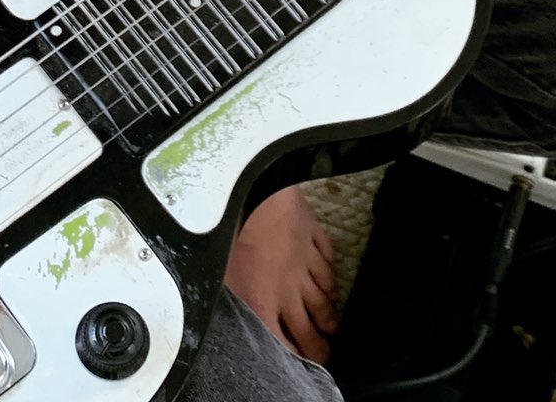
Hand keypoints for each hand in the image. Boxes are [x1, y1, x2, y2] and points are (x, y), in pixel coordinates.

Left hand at [225, 186, 339, 362]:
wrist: (256, 193)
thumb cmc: (233, 231)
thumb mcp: (223, 273)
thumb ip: (234, 298)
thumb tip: (230, 315)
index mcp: (262, 301)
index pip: (285, 343)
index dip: (296, 357)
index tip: (300, 362)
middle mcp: (288, 290)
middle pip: (311, 329)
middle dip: (320, 346)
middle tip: (323, 351)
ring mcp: (306, 265)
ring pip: (325, 301)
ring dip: (329, 316)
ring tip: (330, 326)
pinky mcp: (316, 240)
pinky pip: (329, 266)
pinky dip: (332, 278)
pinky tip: (331, 285)